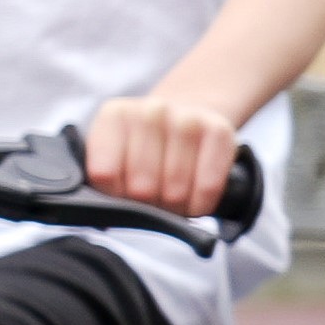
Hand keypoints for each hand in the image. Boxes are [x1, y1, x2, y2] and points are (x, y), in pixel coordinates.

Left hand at [83, 96, 237, 217]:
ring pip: (175, 192)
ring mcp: (188, 119)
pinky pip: (208, 188)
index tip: (123, 192)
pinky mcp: (219, 131)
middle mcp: (152, 111)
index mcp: (115, 116)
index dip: (115, 195)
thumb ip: (107, 182)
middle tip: (154, 198)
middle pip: (141, 188)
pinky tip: (195, 196)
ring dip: (176, 207)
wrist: (187, 123)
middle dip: (149, 205)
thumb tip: (117, 213)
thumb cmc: (146, 152)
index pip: (105, 175)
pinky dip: (201, 204)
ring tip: (173, 196)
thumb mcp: (114, 159)